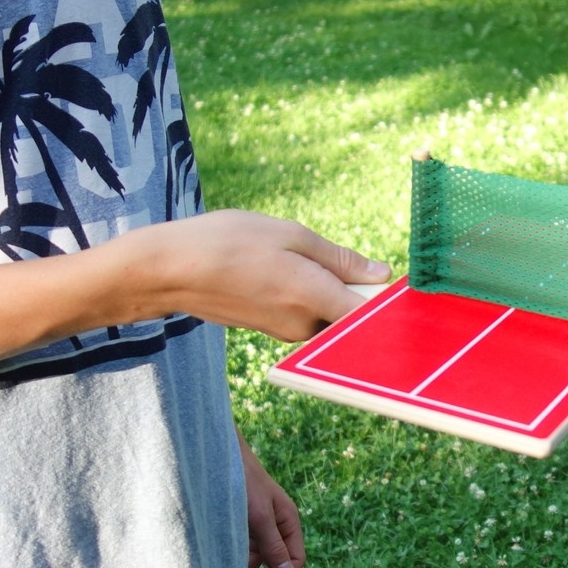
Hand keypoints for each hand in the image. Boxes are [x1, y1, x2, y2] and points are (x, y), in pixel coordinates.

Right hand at [127, 210, 391, 341]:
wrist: (169, 270)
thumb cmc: (227, 242)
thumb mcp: (289, 234)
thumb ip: (340, 259)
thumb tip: (381, 276)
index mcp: (313, 297)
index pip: (370, 315)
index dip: (389, 302)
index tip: (398, 285)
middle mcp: (304, 325)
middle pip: (351, 314)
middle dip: (356, 288)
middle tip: (337, 258)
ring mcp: (286, 332)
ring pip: (327, 311)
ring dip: (328, 288)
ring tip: (292, 256)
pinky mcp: (272, 331)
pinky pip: (306, 314)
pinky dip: (306, 294)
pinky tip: (278, 269)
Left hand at [237, 428, 305, 567]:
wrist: (221, 459)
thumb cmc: (243, 485)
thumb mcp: (260, 517)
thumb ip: (273, 545)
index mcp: (288, 520)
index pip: (296, 557)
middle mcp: (277, 523)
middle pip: (281, 559)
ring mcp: (260, 524)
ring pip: (263, 556)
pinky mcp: (244, 523)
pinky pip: (249, 548)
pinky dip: (244, 562)